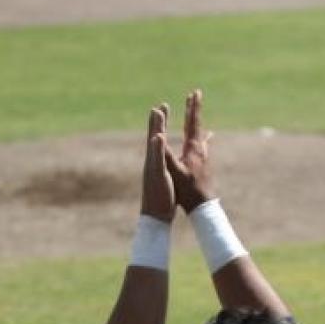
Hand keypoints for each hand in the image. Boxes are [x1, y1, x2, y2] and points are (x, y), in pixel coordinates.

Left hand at [140, 103, 175, 222]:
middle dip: (159, 123)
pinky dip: (169, 152)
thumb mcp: (159, 173)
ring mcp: (157, 171)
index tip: (160, 106)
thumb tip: (157, 135)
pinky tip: (171, 153)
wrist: (155, 217)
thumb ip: (158, 154)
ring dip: (163, 135)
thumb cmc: (158, 196)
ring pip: (161, 148)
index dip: (158, 121)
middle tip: (161, 108)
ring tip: (165, 126)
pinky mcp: (162, 178)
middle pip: (155, 139)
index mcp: (153, 160)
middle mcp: (152, 164)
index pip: (155, 136)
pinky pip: (167, 160)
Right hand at [164, 89, 215, 212]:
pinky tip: (204, 146)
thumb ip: (164, 153)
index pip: (192, 123)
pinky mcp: (205, 168)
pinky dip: (202, 143)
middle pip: (198, 126)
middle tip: (196, 95)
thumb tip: (157, 136)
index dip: (192, 108)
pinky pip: (203, 150)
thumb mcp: (173, 171)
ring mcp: (204, 159)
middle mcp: (201, 151)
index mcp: (193, 149)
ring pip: (202, 138)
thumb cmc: (187, 190)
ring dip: (198, 126)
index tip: (194, 92)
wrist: (203, 207)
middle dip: (195, 110)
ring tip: (200, 120)